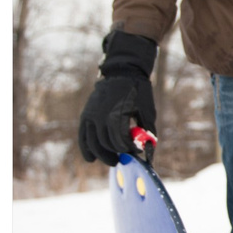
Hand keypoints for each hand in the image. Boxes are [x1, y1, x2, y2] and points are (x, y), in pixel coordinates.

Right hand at [76, 30, 160, 165]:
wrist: (122, 72)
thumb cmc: (138, 91)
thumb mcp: (147, 110)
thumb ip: (147, 131)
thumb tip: (148, 149)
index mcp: (116, 115)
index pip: (121, 142)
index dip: (130, 149)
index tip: (137, 151)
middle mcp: (100, 116)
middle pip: (106, 144)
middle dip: (117, 153)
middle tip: (125, 158)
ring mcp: (90, 116)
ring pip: (93, 143)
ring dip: (103, 155)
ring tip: (113, 161)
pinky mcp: (85, 115)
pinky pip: (83, 136)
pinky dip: (86, 149)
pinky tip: (91, 159)